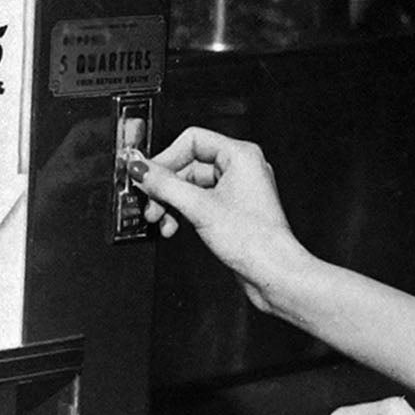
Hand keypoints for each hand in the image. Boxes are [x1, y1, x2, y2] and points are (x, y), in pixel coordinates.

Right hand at [124, 126, 304, 312]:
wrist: (274, 273)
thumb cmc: (255, 240)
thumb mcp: (199, 207)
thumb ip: (164, 184)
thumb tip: (140, 168)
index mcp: (240, 155)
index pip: (192, 140)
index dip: (166, 157)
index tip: (146, 174)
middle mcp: (240, 168)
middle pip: (188, 165)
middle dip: (165, 186)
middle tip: (149, 201)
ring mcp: (236, 190)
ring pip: (191, 186)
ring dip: (170, 203)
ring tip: (160, 219)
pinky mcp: (230, 211)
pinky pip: (198, 202)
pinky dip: (182, 212)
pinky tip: (172, 226)